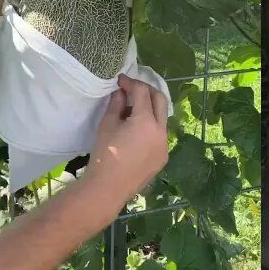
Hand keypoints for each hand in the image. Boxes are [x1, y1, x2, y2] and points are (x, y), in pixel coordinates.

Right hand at [85, 74, 169, 204]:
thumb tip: (121, 92)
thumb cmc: (104, 155)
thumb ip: (116, 104)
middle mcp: (161, 132)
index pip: (143, 92)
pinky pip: (160, 135)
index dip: (131, 82)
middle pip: (160, 100)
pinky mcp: (162, 158)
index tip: (120, 80)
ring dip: (150, 109)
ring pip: (162, 118)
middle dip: (146, 90)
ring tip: (132, 110)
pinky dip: (151, 126)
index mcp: (146, 122)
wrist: (108, 189)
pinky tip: (136, 131)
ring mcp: (164, 146)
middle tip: (131, 89)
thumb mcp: (107, 125)